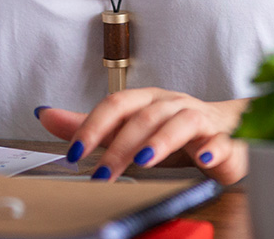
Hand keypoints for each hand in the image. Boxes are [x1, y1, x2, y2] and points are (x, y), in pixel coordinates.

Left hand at [36, 87, 248, 184]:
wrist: (228, 133)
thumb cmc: (176, 133)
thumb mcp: (130, 131)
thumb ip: (92, 126)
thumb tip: (45, 114)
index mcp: (149, 100)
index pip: (117, 104)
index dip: (94, 124)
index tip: (76, 151)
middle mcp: (173, 104)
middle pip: (144, 117)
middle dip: (120, 146)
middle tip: (102, 174)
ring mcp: (200, 119)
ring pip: (180, 124)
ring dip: (159, 143)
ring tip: (142, 162)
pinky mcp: (225, 139)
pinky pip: (221, 140)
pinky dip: (213, 149)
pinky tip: (203, 159)